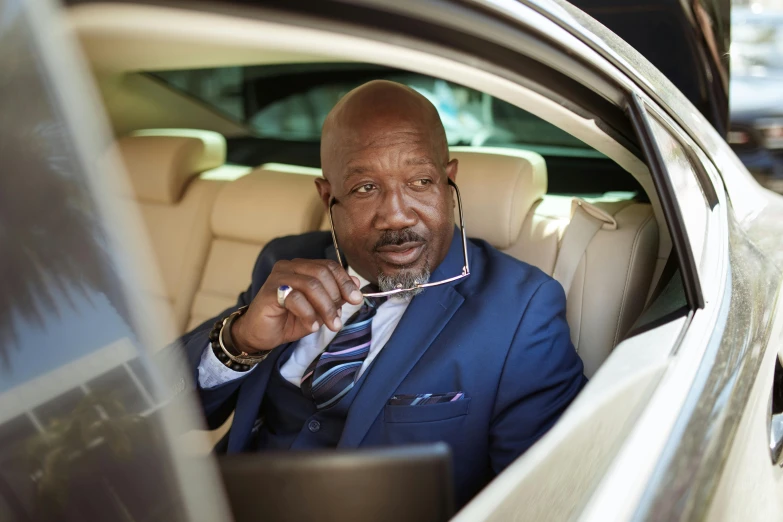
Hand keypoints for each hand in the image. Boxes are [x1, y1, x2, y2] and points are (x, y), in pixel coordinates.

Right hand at [231, 259, 363, 352]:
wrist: (261, 334)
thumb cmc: (289, 319)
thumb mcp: (318, 309)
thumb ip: (335, 296)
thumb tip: (356, 284)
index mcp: (302, 266)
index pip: (329, 266)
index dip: (345, 282)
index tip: (357, 299)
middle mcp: (289, 267)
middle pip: (322, 273)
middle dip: (336, 297)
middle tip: (338, 319)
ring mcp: (278, 277)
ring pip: (311, 285)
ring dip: (325, 308)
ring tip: (330, 325)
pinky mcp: (269, 292)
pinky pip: (296, 299)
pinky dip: (308, 314)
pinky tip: (311, 327)